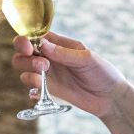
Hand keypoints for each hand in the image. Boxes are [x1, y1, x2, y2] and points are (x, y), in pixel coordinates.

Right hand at [11, 32, 127, 117]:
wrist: (110, 97)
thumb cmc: (102, 72)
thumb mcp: (86, 59)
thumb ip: (64, 53)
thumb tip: (43, 45)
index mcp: (58, 44)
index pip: (34, 36)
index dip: (26, 39)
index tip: (29, 46)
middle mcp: (50, 57)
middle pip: (23, 52)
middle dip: (24, 55)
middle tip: (42, 64)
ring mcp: (48, 73)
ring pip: (23, 68)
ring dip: (28, 69)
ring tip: (44, 72)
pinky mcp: (48, 89)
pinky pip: (32, 86)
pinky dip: (31, 86)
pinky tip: (40, 89)